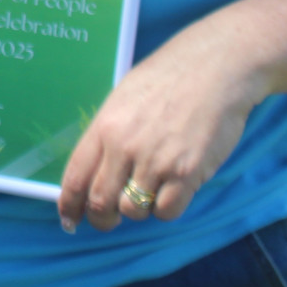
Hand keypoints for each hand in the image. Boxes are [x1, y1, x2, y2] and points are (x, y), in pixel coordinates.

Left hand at [55, 36, 263, 232]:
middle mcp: (124, 146)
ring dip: (139, 208)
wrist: (217, 67)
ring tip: (151, 188)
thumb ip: (110, 133)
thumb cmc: (172, 76)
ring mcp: (155, 161)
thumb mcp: (125, 97)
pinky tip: (174, 189)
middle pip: (100, 202)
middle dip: (101, 218)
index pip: (75, 177)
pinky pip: (166, 211)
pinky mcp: (187, 173)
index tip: (69, 220)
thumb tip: (97, 168)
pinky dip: (167, 208)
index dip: (69, 205)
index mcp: (105, 125)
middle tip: (109, 220)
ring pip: (133, 211)